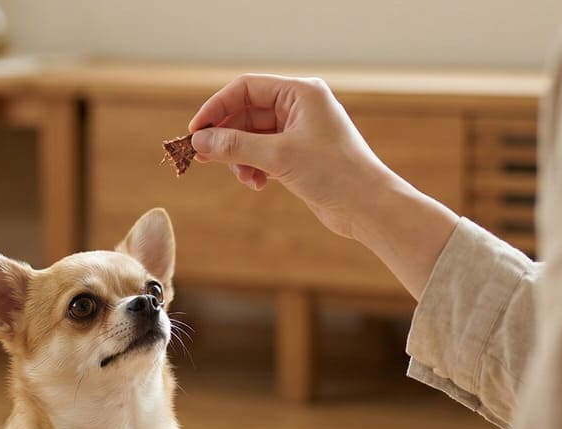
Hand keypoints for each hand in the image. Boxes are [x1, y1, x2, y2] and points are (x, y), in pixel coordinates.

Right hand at [188, 74, 458, 300]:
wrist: (367, 207)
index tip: (194, 132)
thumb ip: (235, 145)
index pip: (246, 88)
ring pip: (252, 137)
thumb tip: (199, 140)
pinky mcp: (300, 155)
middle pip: (246, 113)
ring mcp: (300, 132)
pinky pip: (264, 154)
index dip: (216, 108)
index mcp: (301, 93)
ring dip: (240, 157)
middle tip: (204, 158)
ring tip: (243, 178)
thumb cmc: (333, 174)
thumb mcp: (278, 156)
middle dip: (226, 137)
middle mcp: (301, 107)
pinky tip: (258, 184)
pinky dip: (254, 168)